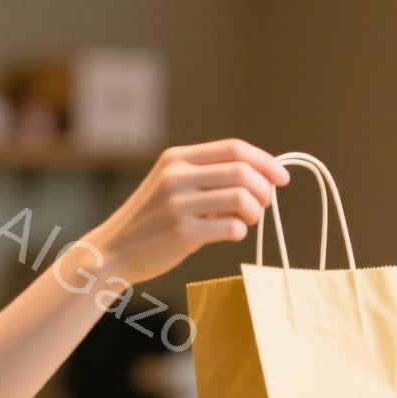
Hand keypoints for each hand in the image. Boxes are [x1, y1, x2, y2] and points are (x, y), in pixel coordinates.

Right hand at [80, 139, 289, 283]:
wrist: (115, 250)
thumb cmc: (154, 219)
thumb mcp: (173, 184)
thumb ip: (209, 176)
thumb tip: (263, 176)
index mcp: (176, 158)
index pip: (234, 148)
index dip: (265, 161)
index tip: (281, 178)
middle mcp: (176, 176)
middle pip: (242, 171)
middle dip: (263, 190)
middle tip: (262, 205)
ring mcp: (177, 204)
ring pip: (242, 198)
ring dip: (254, 212)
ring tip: (246, 220)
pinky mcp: (181, 233)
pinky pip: (231, 227)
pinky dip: (240, 231)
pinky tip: (230, 233)